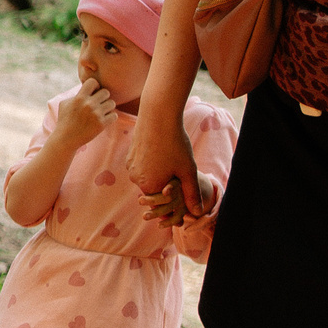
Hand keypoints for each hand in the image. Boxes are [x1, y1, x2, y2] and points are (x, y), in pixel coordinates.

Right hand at [51, 77, 114, 148]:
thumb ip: (76, 94)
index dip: (95, 86)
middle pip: (106, 92)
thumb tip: (86, 88)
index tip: (93, 93)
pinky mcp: (101, 124)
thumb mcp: (65, 103)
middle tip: (99, 104)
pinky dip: (110, 117)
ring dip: (108, 107)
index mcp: (79, 97)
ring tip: (102, 112)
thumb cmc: (64, 120)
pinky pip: (114, 115)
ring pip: (112, 103)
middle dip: (103, 97)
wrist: (66, 139)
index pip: (93, 82)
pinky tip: (104, 119)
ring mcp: (96, 114)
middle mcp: (88, 104)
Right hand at [128, 103, 202, 218]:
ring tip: (171, 156)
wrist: (157, 115)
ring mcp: (130, 166)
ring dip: (159, 171)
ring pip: (148, 175)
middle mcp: (135, 179)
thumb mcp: (188, 170)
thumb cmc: (175, 143)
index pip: (162, 201)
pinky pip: (142, 165)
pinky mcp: (129, 154)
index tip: (182, 181)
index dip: (173, 194)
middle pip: (154, 188)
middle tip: (178, 166)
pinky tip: (162, 149)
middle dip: (166, 182)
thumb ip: (192, 193)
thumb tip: (198, 212)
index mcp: (149, 186)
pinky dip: (152, 161)